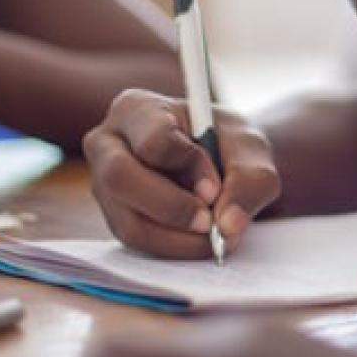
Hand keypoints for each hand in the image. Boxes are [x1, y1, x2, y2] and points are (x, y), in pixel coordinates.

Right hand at [83, 89, 280, 258]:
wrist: (225, 163)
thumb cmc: (229, 145)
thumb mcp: (252, 151)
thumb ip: (249, 180)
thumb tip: (228, 223)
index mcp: (137, 109)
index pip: (153, 140)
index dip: (189, 167)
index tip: (217, 187)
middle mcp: (108, 144)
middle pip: (121, 178)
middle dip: (172, 208)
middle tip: (211, 223)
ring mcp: (104, 184)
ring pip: (128, 220)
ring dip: (177, 237)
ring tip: (214, 235)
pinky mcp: (114, 216)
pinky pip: (136, 242)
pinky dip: (173, 247)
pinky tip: (200, 240)